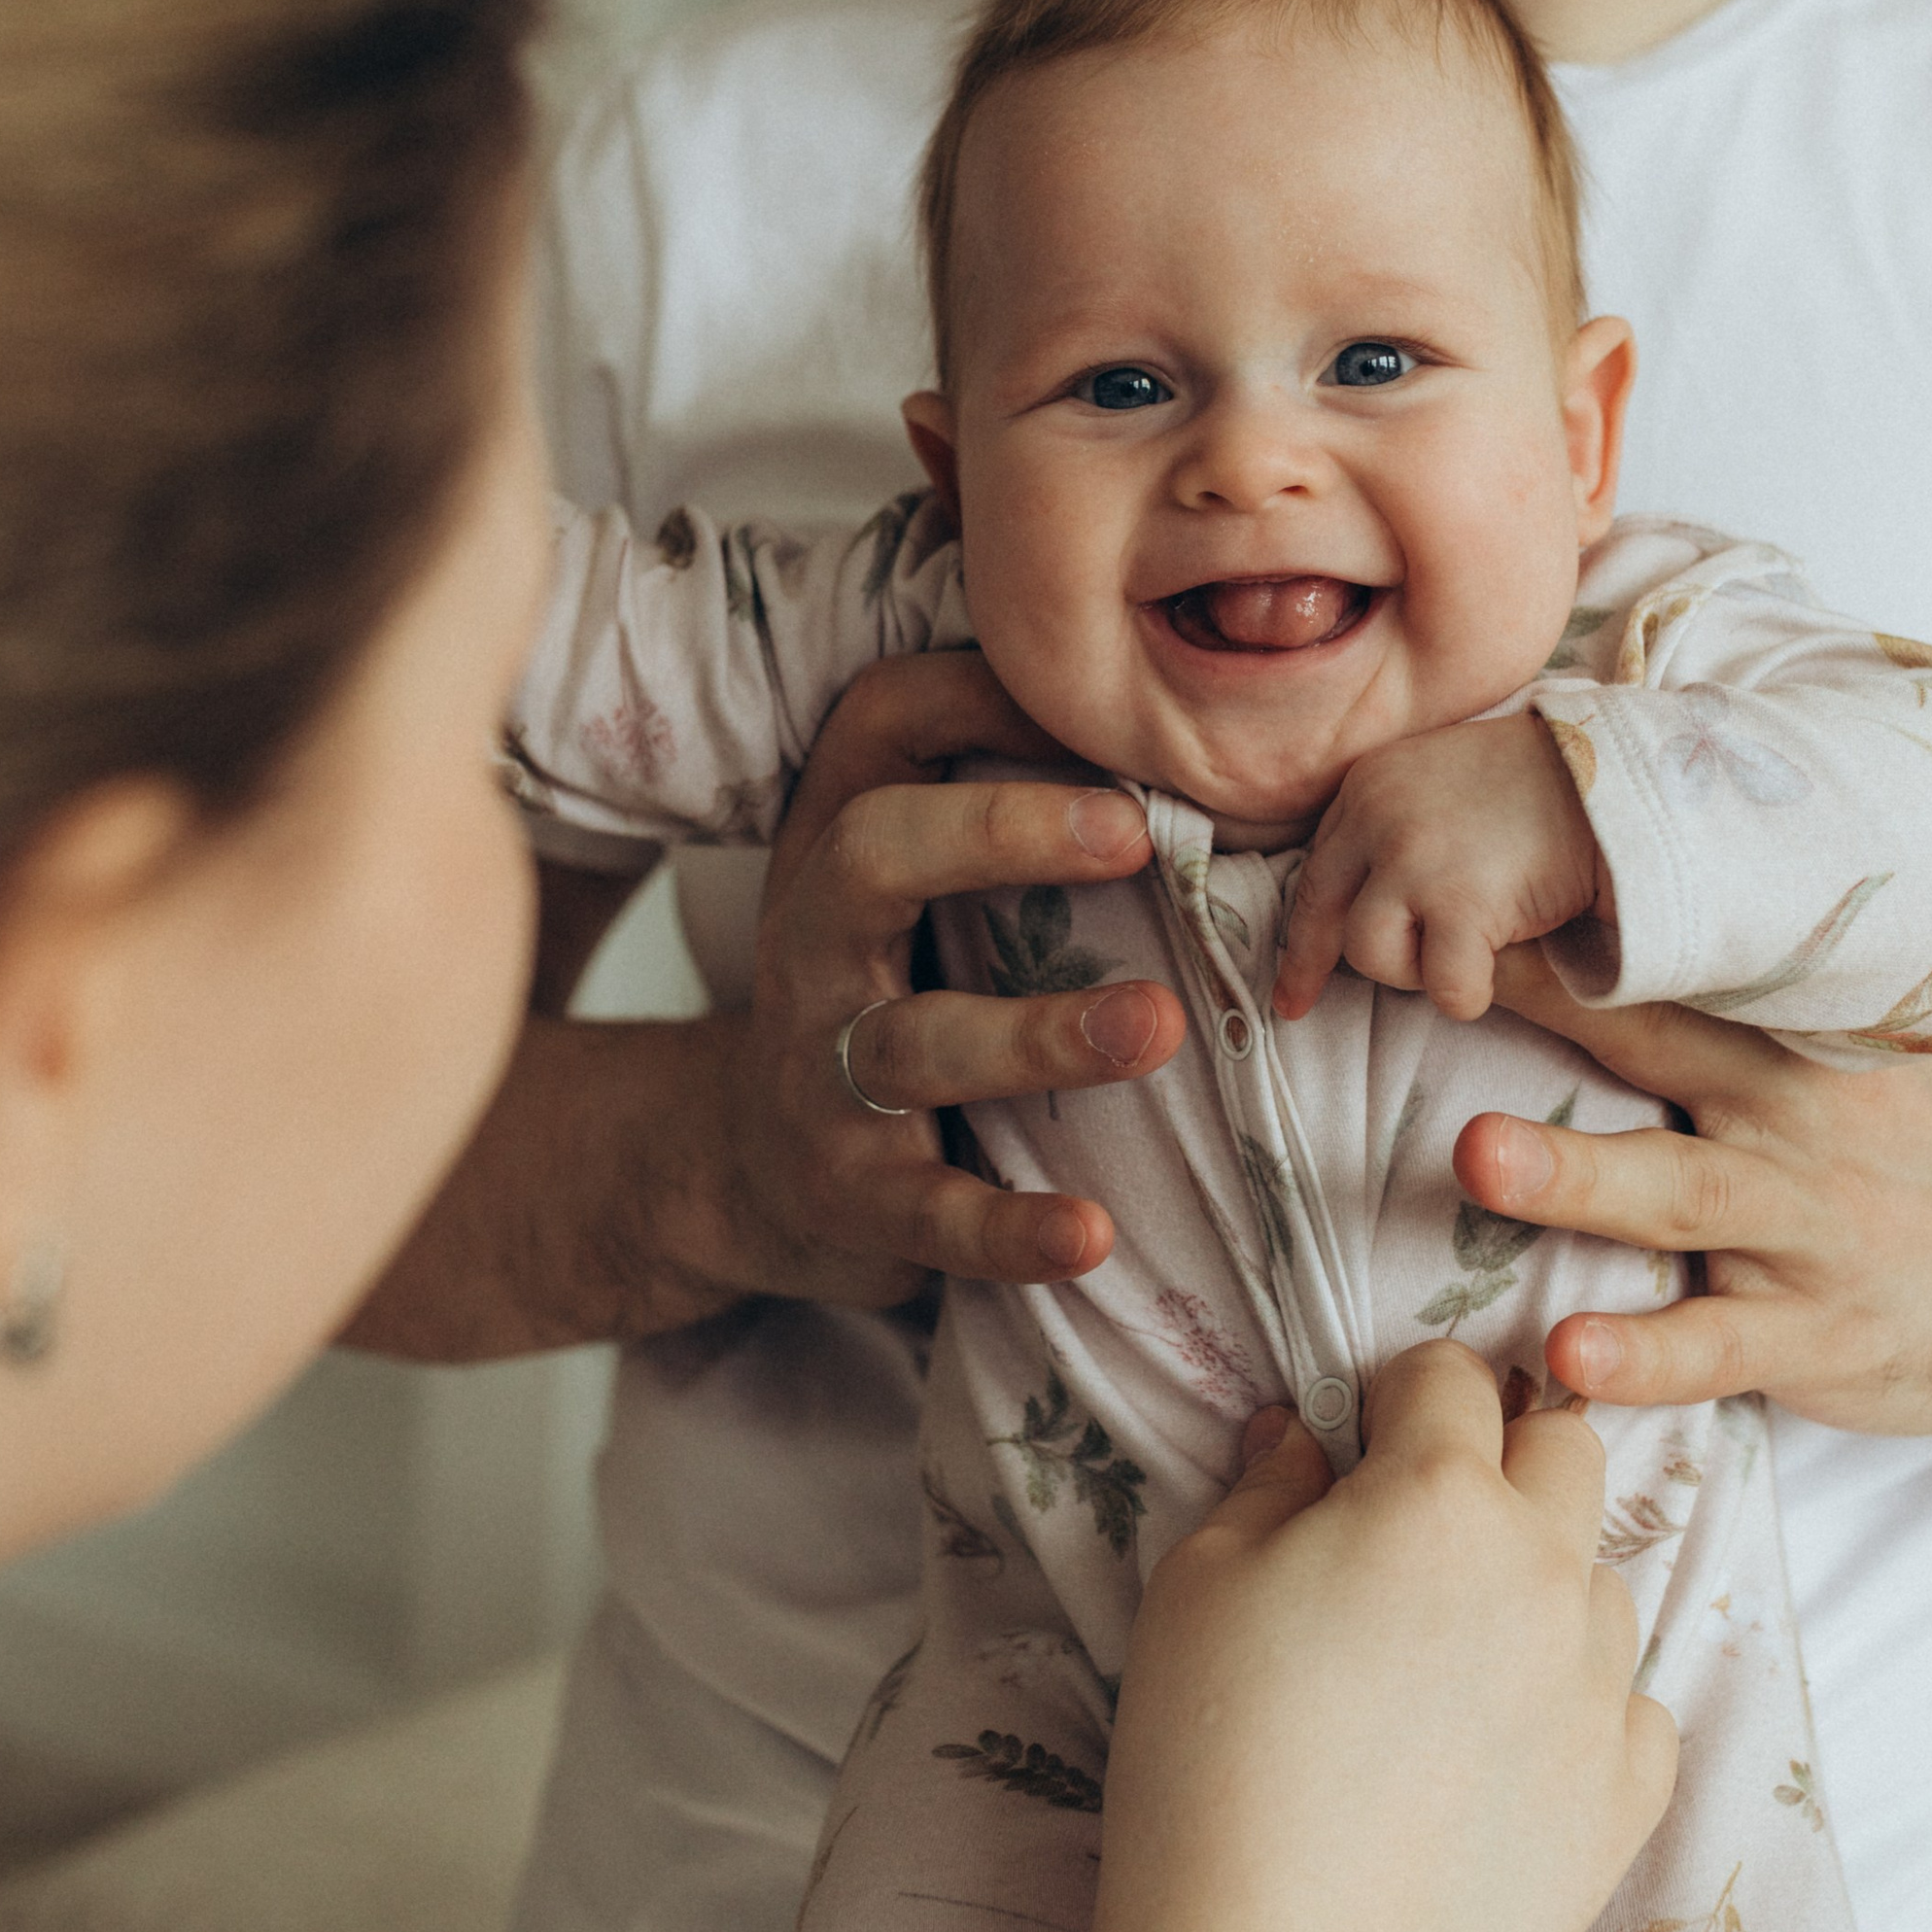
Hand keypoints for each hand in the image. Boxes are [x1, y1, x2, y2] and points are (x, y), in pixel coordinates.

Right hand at [726, 652, 1188, 1301]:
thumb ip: (1008, 789)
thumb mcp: (913, 874)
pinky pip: (931, 1212)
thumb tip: (1180, 719)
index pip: (885, 721)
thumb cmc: (888, 984)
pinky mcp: (851, 1195)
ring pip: (917, 1041)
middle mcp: (813, 937)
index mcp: (840, 838)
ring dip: (1038, 1034)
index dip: (991, 697)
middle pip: (874, 853)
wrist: (751, 1163)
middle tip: (1135, 836)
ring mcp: (823, 1069)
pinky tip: (1091, 1234)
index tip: (1119, 709)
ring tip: (1157, 1026)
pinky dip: (1009, 1227)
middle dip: (999, 832)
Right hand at [1100, 1350, 1675, 1931]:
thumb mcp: (1197, 1584)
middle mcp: (1545, 1571)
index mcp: (1439, 1496)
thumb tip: (1300, 1437)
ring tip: (1449, 1670)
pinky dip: (1579, 1709)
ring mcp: (1601, 1685)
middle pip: (1567, 1449)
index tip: (1358, 1446)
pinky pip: (1632, 1707)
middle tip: (1420, 1534)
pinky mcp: (1630, 1794)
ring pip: (1601, 1582)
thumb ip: (1265, 1486)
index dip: (1397, 1396)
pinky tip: (1500, 1755)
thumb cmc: (1213, 1757)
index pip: (1449, 1376)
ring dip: (1541, 1589)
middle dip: (1502, 1459)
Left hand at [1274, 716, 1599, 1024]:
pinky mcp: (1459, 903)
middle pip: (1322, 913)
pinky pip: (1440, 987)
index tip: (1291, 972)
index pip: (1317, 867)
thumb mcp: (1445, 778)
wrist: (1615, 782)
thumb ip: (1397, 821)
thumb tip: (1359, 894)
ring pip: (1370, 956)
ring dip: (1416, 969)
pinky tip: (1494, 970)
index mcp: (1371, 783)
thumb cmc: (1548, 786)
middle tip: (1297, 1006)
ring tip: (1464, 948)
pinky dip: (1468, 993)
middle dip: (1307, 967)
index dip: (1303, 925)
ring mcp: (1414, 859)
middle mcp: (1378, 816)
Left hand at [1453, 949, 1931, 1429]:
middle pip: (1657, 1053)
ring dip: (1578, 1178)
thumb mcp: (1856, 1048)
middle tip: (1443, 976)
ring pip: (1681, 1197)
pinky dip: (1648, 1353)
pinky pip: (1722, 1346)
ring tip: (1480, 1159)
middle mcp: (1790, 1120)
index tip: (1453, 880)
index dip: (1557, 928)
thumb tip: (1601, 931)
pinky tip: (1573, 1358)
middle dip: (1552, 1011)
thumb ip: (1738, 1002)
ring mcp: (1806, 1230)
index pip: (1661, 966)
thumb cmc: (1930, 1145)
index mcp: (1785, 1040)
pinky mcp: (1820, 1335)